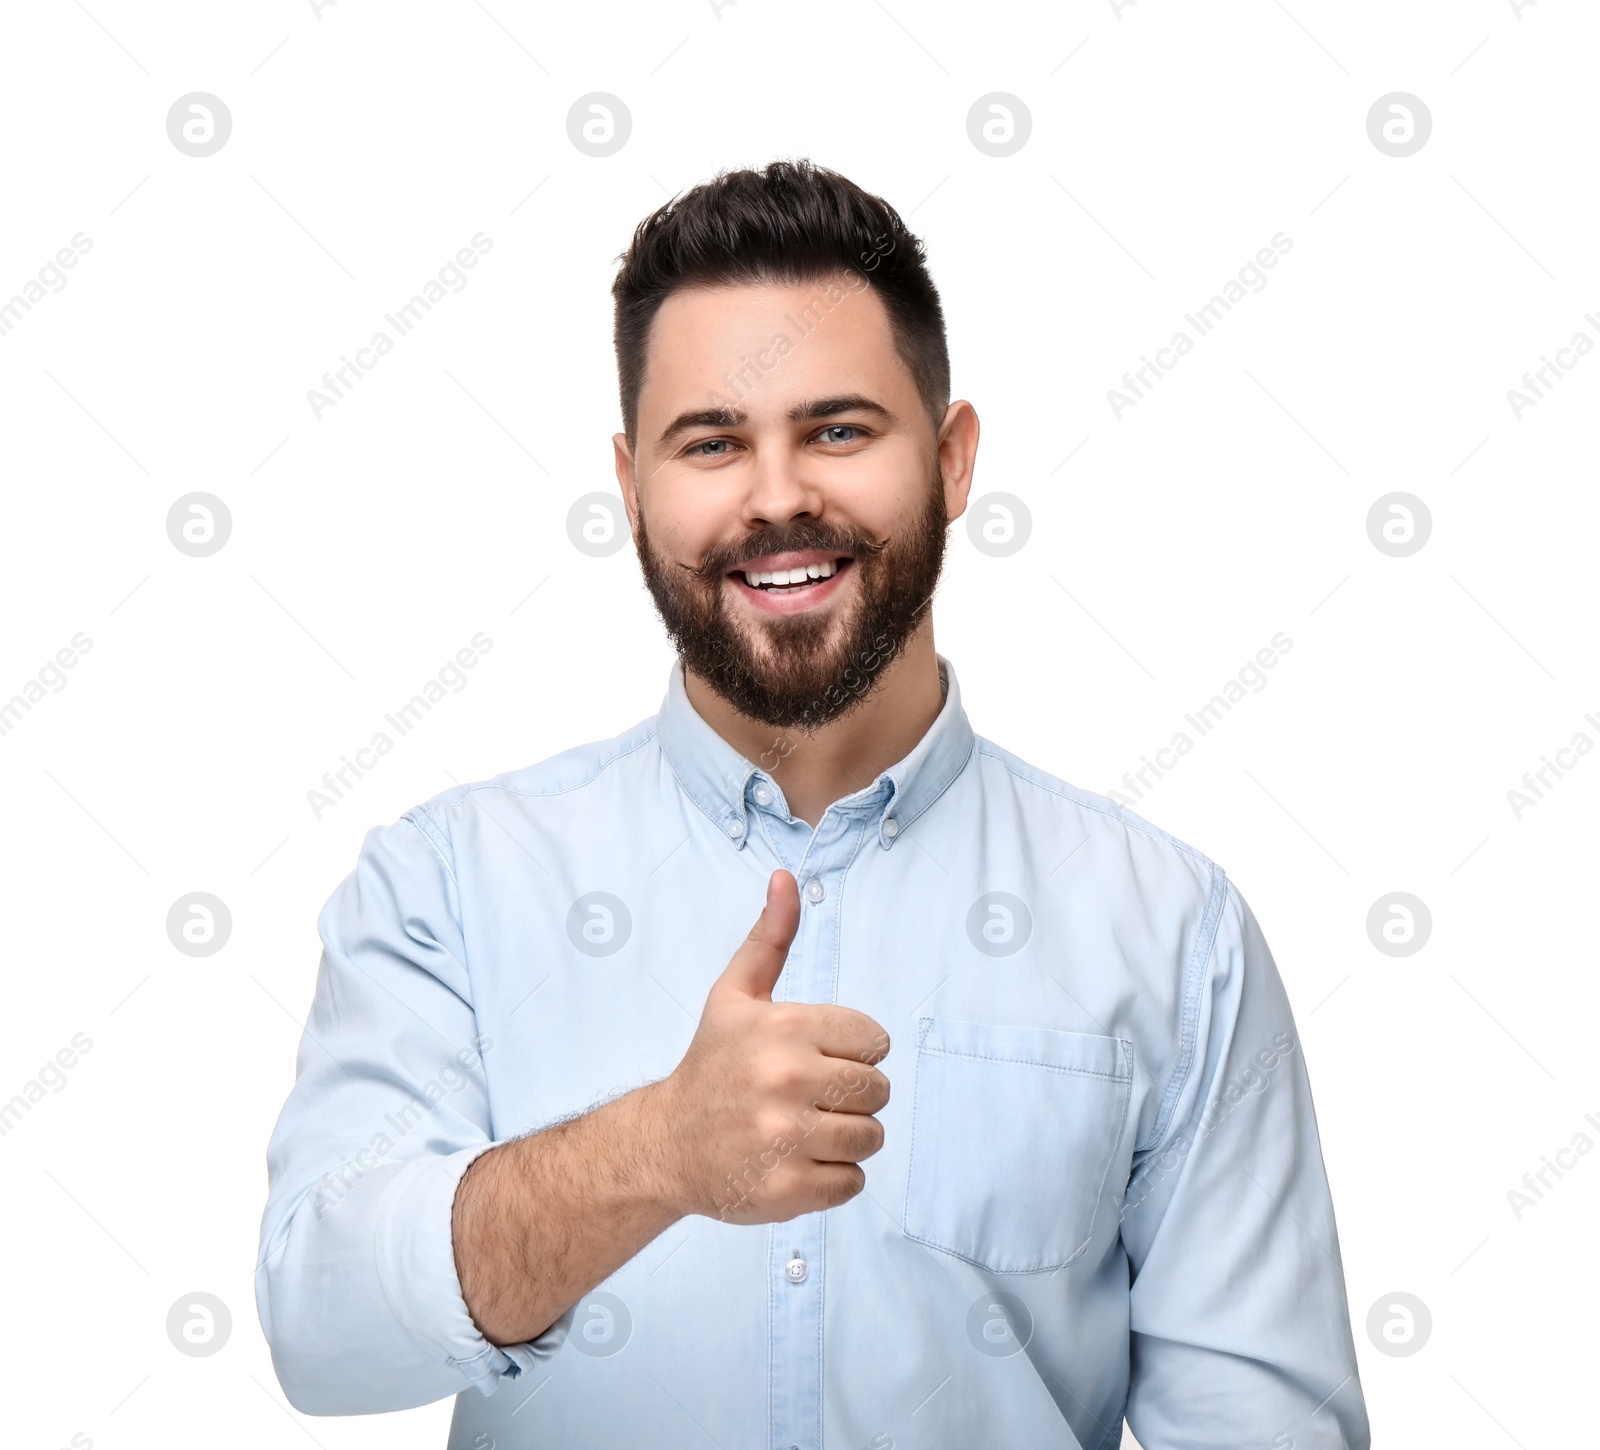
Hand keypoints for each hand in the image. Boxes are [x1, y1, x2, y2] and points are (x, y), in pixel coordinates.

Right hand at [655, 869, 890, 1222]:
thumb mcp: (735, 993)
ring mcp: (786, 1139)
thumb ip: (771, 937)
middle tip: (811, 1097)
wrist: (663, 1144)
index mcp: (784, 1028)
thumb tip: (787, 878)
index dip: (852, 1051)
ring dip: (847, 1138)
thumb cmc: (711, 1063)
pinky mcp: (787, 1190)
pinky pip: (854, 1183)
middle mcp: (787, 1080)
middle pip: (879, 1090)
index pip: (875, 1040)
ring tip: (805, 1130)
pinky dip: (834, 1178)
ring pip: (872, 1138)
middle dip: (853, 1095)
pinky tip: (798, 1161)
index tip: (816, 1057)